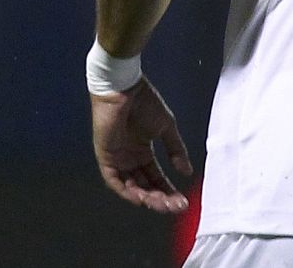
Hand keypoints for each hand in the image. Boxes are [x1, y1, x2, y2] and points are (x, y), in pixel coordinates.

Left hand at [90, 77, 193, 213]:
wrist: (124, 87)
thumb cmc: (144, 101)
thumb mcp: (166, 127)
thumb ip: (175, 150)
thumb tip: (186, 172)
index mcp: (142, 150)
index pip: (156, 177)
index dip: (169, 191)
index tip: (183, 201)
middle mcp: (129, 157)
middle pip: (145, 186)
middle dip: (161, 199)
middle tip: (176, 206)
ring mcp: (117, 157)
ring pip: (131, 187)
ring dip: (147, 198)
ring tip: (163, 204)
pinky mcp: (105, 155)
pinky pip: (114, 180)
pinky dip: (127, 191)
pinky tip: (142, 198)